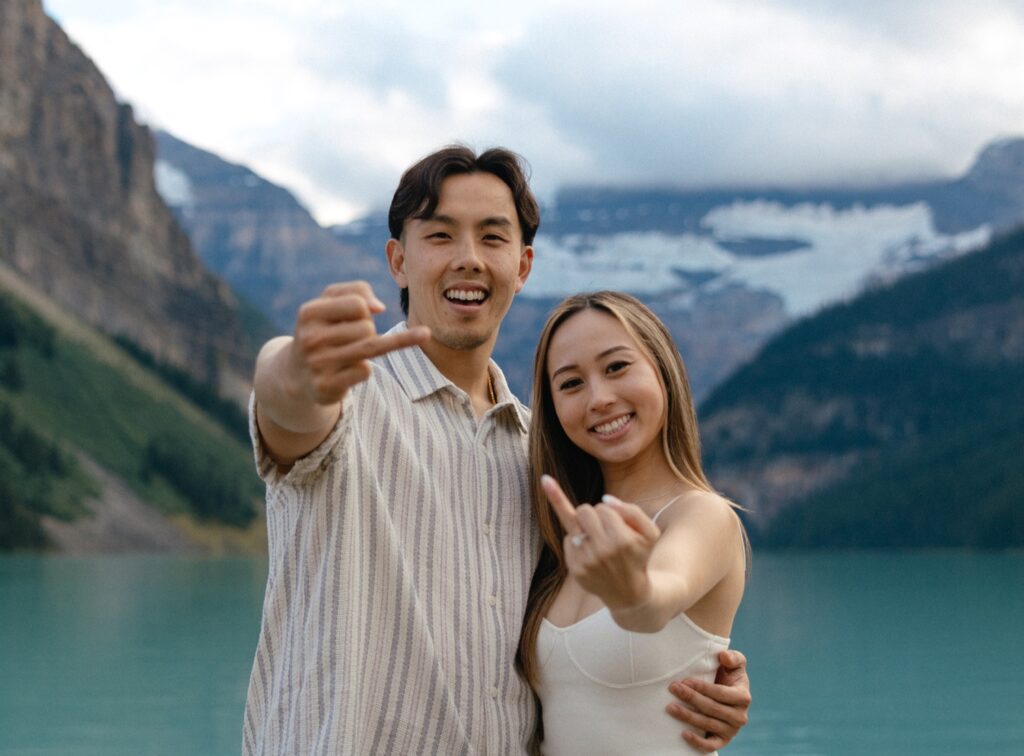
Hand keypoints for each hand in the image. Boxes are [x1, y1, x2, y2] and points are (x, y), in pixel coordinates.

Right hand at [290, 281, 429, 404]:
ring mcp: (317, 363)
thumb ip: (359, 291)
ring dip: (368, 349)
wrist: (296, 373)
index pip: (359, 305)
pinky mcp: (325, 386)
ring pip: (370, 348)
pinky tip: (344, 371)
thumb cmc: (322, 330)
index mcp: (309, 312)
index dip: (363, 312)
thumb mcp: (332, 302)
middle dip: (367, 332)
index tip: (351, 320)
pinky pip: (364, 371)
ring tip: (350, 352)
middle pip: (367, 328)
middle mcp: (310, 338)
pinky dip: (362, 370)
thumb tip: (379, 308)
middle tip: (348, 340)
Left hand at [541, 475, 659, 610]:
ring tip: (595, 538)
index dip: (609, 513)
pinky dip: (576, 541)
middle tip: (601, 527)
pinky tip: (588, 551)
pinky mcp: (576, 569)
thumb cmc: (638, 555)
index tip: (616, 523)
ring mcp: (588, 561)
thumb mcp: (650, 533)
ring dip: (584, 527)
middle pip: (583, 511)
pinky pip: (568, 540)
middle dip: (591, 515)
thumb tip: (605, 499)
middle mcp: (603, 551)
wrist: (628, 592)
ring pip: (573, 524)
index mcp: (623, 540)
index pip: (603, 508)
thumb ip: (632, 511)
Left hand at [666, 649, 750, 751]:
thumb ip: (733, 658)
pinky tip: (683, 734)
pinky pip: (710, 746)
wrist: (726, 693)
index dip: (702, 687)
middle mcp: (740, 716)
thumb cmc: (727, 675)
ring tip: (670, 707)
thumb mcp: (735, 663)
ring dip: (688, 716)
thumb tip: (724, 656)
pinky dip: (697, 742)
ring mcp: (732, 730)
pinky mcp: (723, 741)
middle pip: (711, 708)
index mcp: (743, 697)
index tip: (684, 681)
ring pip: (708, 724)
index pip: (720, 693)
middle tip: (673, 688)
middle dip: (690, 698)